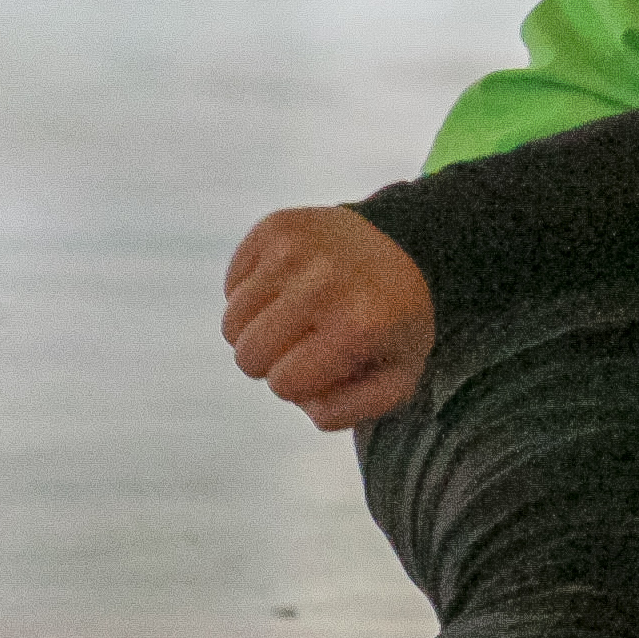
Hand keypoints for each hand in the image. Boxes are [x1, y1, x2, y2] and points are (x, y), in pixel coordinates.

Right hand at [223, 206, 436, 429]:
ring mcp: (296, 249)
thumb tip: (307, 405)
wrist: (407, 244)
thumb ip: (352, 410)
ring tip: (298, 314)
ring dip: (258, 328)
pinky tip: (290, 286)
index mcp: (357, 325)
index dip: (300, 383)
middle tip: (307, 341)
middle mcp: (324, 282)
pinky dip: (252, 293)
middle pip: (248, 355)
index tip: (325, 363)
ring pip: (232, 322)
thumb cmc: (395, 320)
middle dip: (272, 360)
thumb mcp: (397, 376)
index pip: (283, 384)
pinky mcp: (275, 227)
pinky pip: (231, 285)